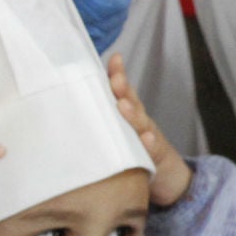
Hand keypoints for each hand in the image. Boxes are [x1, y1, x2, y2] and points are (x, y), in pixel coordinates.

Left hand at [108, 53, 189, 206]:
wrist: (168, 178)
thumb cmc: (133, 154)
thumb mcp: (116, 135)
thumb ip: (99, 122)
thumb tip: (66, 110)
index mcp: (128, 115)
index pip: (121, 91)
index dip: (117, 74)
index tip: (114, 58)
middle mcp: (139, 122)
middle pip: (131, 102)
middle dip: (123, 89)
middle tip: (115, 78)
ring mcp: (149, 137)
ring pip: (140, 123)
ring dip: (133, 113)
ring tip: (123, 104)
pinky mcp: (156, 156)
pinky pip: (152, 150)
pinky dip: (149, 143)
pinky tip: (146, 138)